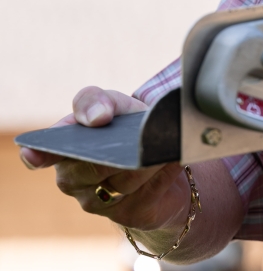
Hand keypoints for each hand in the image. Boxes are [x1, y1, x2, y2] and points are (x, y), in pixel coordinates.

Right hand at [20, 87, 192, 232]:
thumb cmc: (130, 129)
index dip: (40, 154)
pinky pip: (149, 192)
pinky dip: (165, 173)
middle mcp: (72, 178)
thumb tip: (97, 117)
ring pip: (125, 180)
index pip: (42, 152)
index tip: (37, 154)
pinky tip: (171, 162)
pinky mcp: (128, 215)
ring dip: (150, 161)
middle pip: (95, 166)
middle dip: (123, 150)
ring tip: (163, 146)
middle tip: (145, 136)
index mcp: (62, 148)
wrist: (163, 163)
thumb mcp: (117, 106)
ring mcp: (96, 201)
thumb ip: (99, 101)